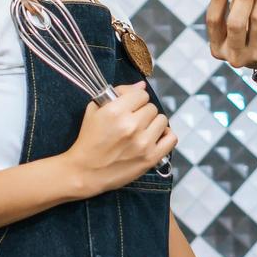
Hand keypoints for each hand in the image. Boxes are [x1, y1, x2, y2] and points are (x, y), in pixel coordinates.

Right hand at [63, 82, 176, 196]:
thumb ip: (118, 94)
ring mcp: (143, 142)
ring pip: (162, 120)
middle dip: (142, 111)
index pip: (141, 94)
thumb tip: (141, 85)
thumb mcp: (94, 111)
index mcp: (116, 111)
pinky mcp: (150, 158)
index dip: (134, 98)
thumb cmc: (88, 140)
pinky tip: (155, 137)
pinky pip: (171, 138)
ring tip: (142, 130)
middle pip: (151, 107)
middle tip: (132, 120)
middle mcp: (131, 125)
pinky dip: (165, 136)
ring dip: (153, 123)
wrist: (85, 172)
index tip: (128, 105)